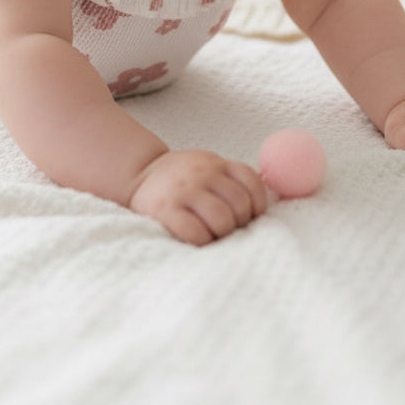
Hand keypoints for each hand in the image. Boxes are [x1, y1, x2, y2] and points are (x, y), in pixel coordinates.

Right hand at [128, 149, 267, 245]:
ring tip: (214, 235)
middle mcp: (203, 173)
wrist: (139, 173)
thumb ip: (231, 180)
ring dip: (222, 234)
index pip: (252, 181)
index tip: (250, 215)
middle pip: (239, 204)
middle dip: (239, 223)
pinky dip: (203, 242)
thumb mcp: (208, 167)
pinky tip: (198, 239)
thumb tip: (266, 203)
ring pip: (222, 220)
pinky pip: (196, 233)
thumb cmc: (182, 179)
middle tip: (229, 229)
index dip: (257, 203)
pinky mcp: (167, 211)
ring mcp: (185, 191)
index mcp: (216, 163)